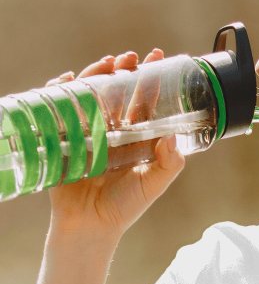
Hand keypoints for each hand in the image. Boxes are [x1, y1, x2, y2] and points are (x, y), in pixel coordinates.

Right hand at [46, 48, 184, 240]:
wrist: (89, 226)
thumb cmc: (124, 207)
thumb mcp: (153, 184)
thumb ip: (169, 163)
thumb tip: (173, 138)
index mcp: (135, 137)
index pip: (144, 101)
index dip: (151, 79)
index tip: (158, 57)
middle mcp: (112, 130)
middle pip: (117, 91)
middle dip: (123, 70)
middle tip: (130, 57)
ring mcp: (87, 131)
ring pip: (91, 93)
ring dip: (97, 74)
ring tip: (107, 63)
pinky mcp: (64, 137)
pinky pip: (60, 107)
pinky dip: (61, 90)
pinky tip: (67, 79)